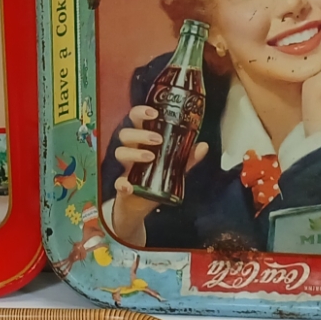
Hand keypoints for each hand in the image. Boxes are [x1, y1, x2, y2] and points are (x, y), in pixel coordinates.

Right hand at [110, 106, 208, 245]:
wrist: (141, 206)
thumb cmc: (155, 180)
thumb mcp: (174, 168)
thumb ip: (186, 157)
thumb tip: (203, 146)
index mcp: (142, 142)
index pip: (136, 121)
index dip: (141, 113)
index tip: (154, 113)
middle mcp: (131, 151)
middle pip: (126, 133)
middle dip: (140, 133)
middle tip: (157, 139)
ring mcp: (125, 168)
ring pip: (120, 152)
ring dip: (134, 152)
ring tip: (151, 156)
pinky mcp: (121, 186)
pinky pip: (117, 183)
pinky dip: (121, 183)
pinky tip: (128, 186)